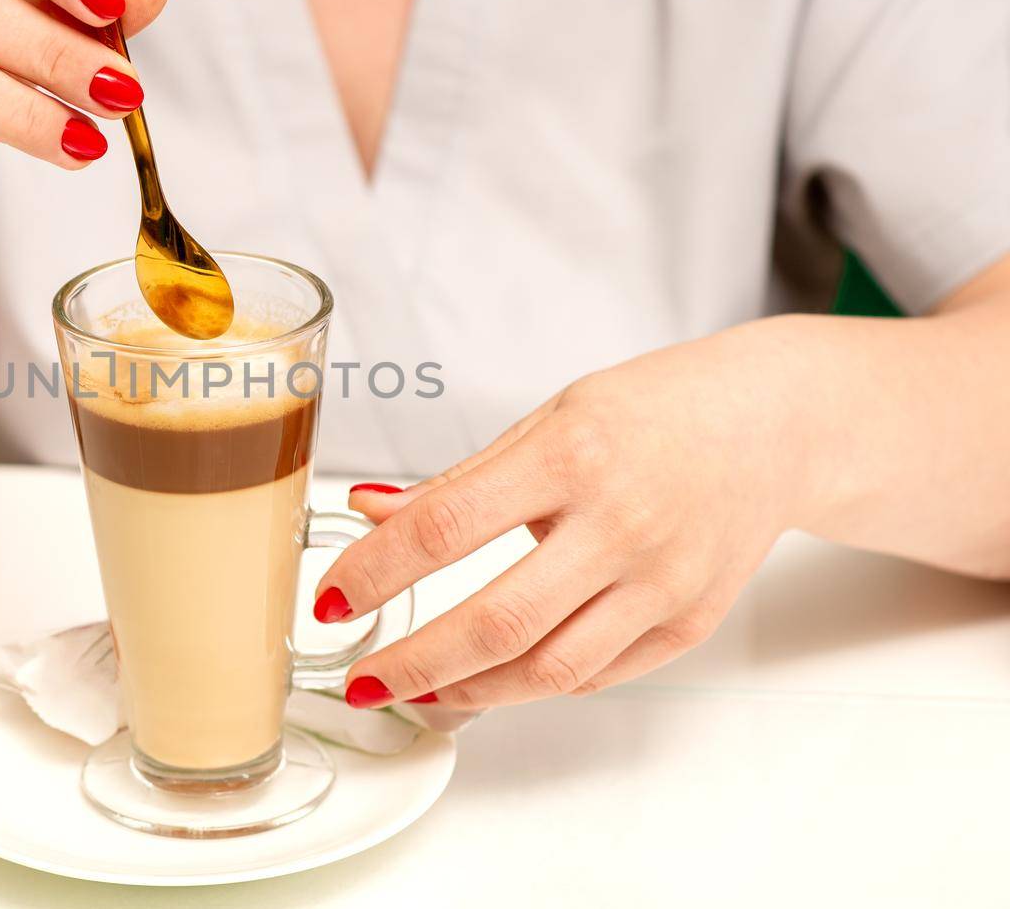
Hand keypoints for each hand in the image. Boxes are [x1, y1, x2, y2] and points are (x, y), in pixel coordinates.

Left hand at [317, 320, 809, 709]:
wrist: (772, 426)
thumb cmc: (652, 413)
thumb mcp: (548, 420)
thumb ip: (459, 479)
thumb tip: (369, 510)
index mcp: (572, 455)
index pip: (446, 526)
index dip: (376, 571)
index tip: (331, 600)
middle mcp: (621, 523)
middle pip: (496, 621)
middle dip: (411, 661)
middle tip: (359, 678)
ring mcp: (663, 581)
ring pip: (547, 668)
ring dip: (466, 689)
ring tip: (415, 686)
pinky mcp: (689, 623)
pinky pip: (594, 674)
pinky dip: (531, 682)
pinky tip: (490, 675)